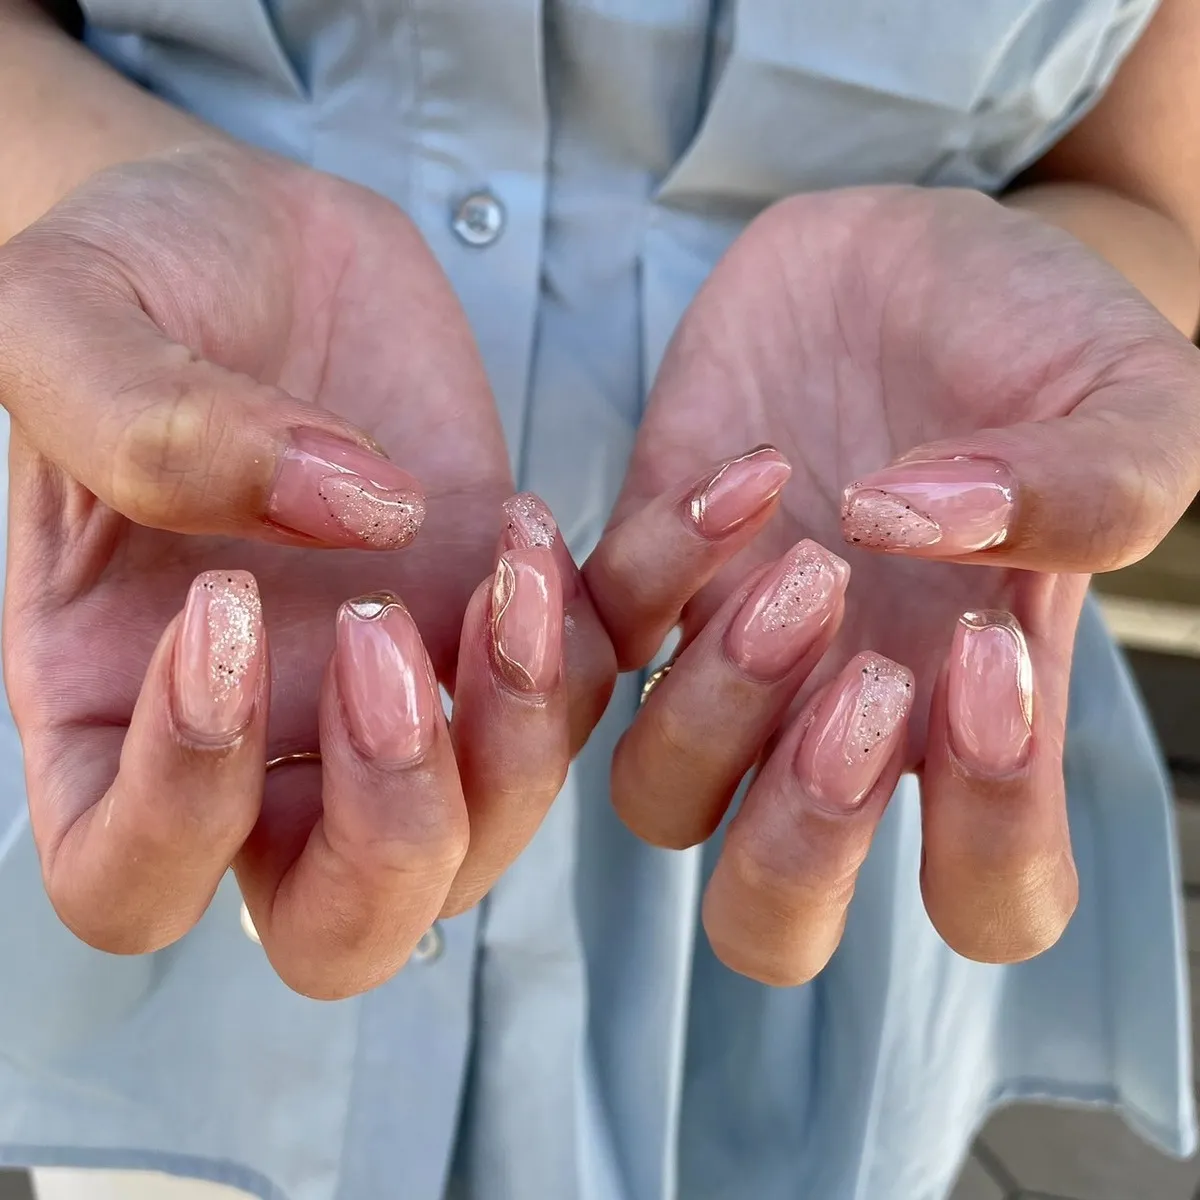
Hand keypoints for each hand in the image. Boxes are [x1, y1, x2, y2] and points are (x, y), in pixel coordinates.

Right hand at [0, 145, 621, 997]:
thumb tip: (356, 514)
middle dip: (395, 821)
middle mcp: (271, 736)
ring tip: (512, 556)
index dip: (183, 799)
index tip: (222, 610)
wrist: (264, 240)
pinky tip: (596, 510)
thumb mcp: (76, 315)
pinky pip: (594, 677)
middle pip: (346, 927)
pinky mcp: (506, 614)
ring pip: (493, 827)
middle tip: (384, 636)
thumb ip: (151, 423)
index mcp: (119, 709)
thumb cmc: (141, 278)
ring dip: (526, 723)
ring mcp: (405, 688)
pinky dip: (637, 613)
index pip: (131, 880)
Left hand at [589, 186, 1199, 983]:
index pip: (986, 901)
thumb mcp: (1125, 394)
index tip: (987, 654)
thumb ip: (1092, 488)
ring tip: (799, 552)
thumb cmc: (1028, 338)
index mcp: (979, 722)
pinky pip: (592, 641)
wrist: (900, 256)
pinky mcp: (648, 574)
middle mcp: (843, 721)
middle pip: (772, 916)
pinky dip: (644, 572)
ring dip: (714, 704)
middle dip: (804, 836)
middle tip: (864, 678)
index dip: (988, 832)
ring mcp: (729, 657)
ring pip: (657, 798)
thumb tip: (923, 529)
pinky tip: (735, 470)